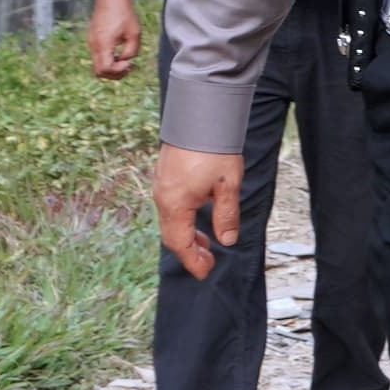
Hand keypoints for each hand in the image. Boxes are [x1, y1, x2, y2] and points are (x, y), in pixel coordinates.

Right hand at [87, 0, 140, 80]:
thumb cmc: (123, 13)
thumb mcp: (134, 34)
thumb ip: (131, 51)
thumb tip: (125, 60)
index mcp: (103, 45)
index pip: (105, 70)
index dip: (118, 72)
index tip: (130, 64)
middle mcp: (93, 45)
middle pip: (99, 72)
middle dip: (114, 73)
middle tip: (128, 66)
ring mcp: (91, 42)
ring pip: (98, 65)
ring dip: (111, 67)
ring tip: (125, 60)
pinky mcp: (92, 39)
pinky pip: (98, 56)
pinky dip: (108, 59)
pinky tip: (119, 52)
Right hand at [155, 144, 243, 277]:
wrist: (199, 116)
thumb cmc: (214, 150)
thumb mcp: (228, 186)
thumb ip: (226, 215)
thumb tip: (227, 240)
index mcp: (175, 204)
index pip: (180, 243)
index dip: (193, 261)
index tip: (205, 273)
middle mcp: (163, 198)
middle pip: (172, 235)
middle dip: (190, 252)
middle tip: (208, 263)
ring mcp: (162, 187)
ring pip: (171, 221)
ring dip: (188, 236)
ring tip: (208, 245)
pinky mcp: (165, 177)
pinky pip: (171, 208)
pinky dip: (184, 221)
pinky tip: (199, 219)